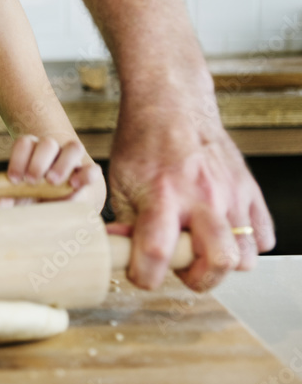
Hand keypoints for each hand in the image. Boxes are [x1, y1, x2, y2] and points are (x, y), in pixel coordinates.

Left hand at [0, 135, 104, 207]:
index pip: (25, 143)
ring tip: (52, 182)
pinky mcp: (89, 173)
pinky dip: (86, 175)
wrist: (63, 205)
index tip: (13, 179)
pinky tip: (75, 185)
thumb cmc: (36, 198)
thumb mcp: (19, 199)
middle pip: (48, 143)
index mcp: (33, 152)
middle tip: (31, 181)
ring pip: (74, 148)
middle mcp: (54, 151)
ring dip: (62, 164)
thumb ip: (7, 200)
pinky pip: (93, 168)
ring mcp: (74, 160)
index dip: (18, 158)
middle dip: (38, 161)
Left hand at [109, 89, 275, 292]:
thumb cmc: (143, 140)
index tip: (141, 274)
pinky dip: (246, 243)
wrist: (172, 105)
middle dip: (196, 279)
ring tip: (201, 247)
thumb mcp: (120, 180)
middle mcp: (202, 197)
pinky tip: (222, 231)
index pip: (157, 252)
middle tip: (180, 267)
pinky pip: (263, 236)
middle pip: (217, 263)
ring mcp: (231, 195)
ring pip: (245, 256)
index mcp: (162, 195)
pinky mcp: (249, 190)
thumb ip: (126, 222)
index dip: (145, 276)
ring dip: (223, 263)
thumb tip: (122, 252)